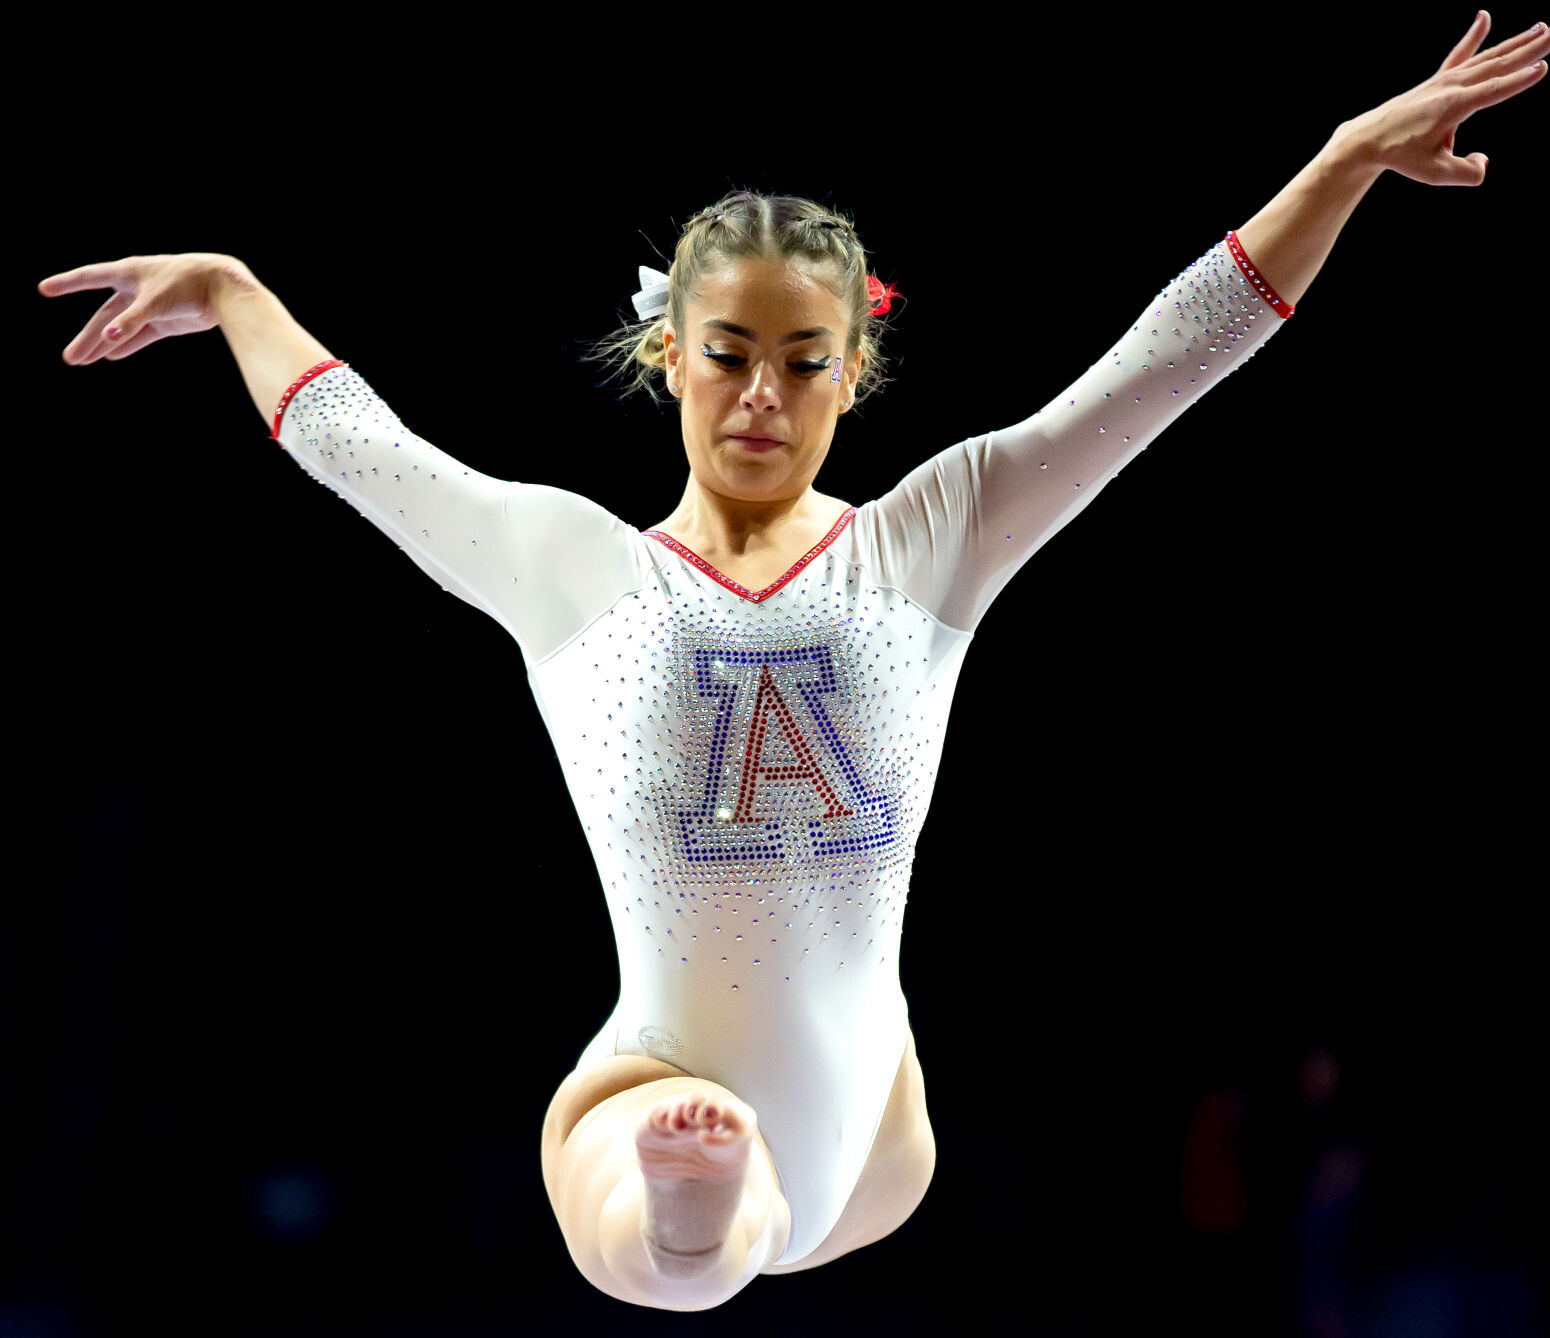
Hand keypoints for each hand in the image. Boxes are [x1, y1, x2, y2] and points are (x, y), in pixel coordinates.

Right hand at [38, 252, 253, 364]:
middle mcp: (135, 289)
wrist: (221, 289)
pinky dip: (127, 344)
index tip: (45, 289)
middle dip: (87, 337)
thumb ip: (130, 321)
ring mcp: (150, 306)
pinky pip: (140, 335)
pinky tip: (111, 355)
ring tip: (84, 361)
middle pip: (104, 316)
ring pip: (121, 328)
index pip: (90, 278)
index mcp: (127, 273)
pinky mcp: (166, 321)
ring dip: (104, 344)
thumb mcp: (153, 303)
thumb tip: (108, 339)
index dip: (68, 284)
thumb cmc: (185, 285)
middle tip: (70, 358)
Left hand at [1333, 11, 1548, 184]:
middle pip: (1495, 66)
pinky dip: (1472, 37)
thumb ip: (1466, 173)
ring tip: (1541, 28)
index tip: (1542, 67)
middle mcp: (1450, 87)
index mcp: (1453, 107)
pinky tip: (1483, 17)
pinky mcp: (1437, 80)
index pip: (1493, 91)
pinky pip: (1459, 54)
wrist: (1368, 139)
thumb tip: (1484, 163)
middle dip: (1525, 51)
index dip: (1519, 81)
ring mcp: (1443, 80)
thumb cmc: (1401, 157)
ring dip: (1513, 43)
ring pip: (1484, 57)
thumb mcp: (1434, 174)